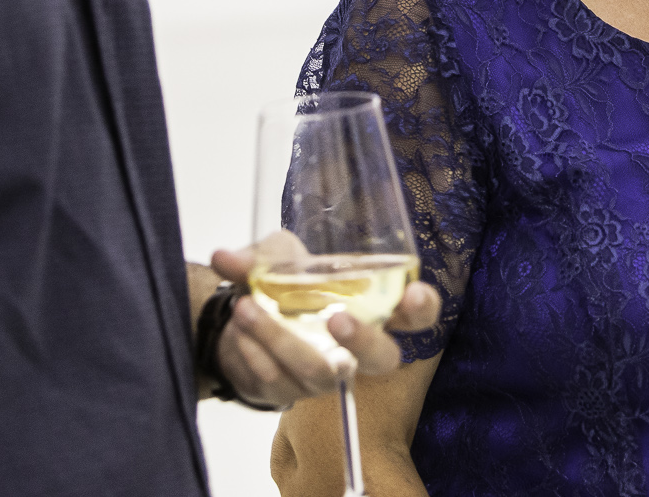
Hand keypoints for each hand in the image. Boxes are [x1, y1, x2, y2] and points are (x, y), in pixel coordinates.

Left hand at [208, 234, 442, 408]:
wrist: (239, 321)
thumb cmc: (281, 286)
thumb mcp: (275, 257)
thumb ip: (260, 255)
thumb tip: (225, 259)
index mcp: (373, 307)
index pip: (417, 315)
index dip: (422, 309)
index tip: (413, 294)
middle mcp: (358, 348)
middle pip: (384, 360)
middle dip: (364, 342)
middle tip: (336, 318)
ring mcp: (327, 375)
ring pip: (318, 371)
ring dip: (279, 339)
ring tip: (245, 308)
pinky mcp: (291, 393)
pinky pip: (278, 381)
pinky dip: (254, 352)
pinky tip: (239, 331)